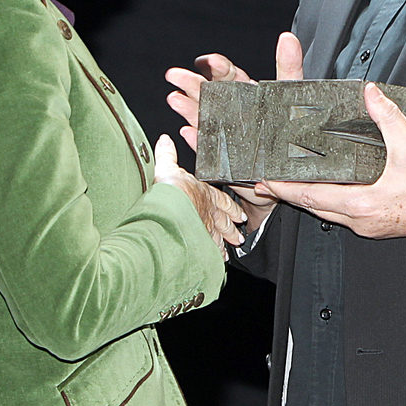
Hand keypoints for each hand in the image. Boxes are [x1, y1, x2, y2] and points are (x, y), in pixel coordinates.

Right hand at [153, 134, 245, 253]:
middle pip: (224, 223)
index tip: (239, 216)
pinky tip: (215, 265)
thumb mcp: (168, 167)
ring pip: (218, 239)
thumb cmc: (172, 189)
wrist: (169, 210)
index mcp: (206, 194)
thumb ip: (167, 154)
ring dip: (222, 246)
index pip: (222, 202)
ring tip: (227, 254)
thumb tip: (165, 140)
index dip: (230, 209)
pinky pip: (209, 253)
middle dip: (230, 230)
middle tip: (238, 238)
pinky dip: (212, 259)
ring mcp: (206, 230)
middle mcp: (209, 213)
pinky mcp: (199, 244)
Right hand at [166, 32, 303, 231]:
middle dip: (191, 83)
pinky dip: (197, 140)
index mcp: (247, 94)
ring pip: (202, 118)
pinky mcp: (222, 158)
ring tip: (175, 100)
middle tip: (176, 75)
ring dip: (188, 108)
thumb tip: (288, 38)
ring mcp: (224, 134)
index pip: (228, 76)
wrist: (287, 171)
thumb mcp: (293, 94)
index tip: (208, 61)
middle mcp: (232, 112)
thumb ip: (290, 66)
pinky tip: (188, 132)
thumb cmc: (291, 131)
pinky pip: (207, 148)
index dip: (217, 67)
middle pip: (208, 93)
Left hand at [257, 82, 405, 238]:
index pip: (312, 197)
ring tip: (293, 182)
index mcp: (363, 204)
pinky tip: (329, 188)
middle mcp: (361, 220)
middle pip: (314, 208)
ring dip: (310, 199)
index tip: (266, 180)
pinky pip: (344, 215)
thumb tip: (370, 93)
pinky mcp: (378, 225)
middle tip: (270, 180)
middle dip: (291, 194)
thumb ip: (387, 116)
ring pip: (329, 214)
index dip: (286, 188)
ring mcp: (369, 226)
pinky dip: (330, 202)